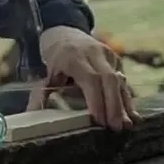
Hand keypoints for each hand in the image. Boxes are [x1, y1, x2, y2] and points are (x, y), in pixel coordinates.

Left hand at [26, 26, 140, 131]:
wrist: (67, 35)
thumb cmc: (57, 60)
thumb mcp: (47, 74)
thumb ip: (42, 94)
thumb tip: (31, 115)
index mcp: (74, 57)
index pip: (91, 79)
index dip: (97, 100)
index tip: (99, 120)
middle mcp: (94, 54)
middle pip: (110, 79)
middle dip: (114, 105)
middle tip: (116, 128)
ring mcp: (108, 55)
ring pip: (120, 80)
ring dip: (124, 104)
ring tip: (127, 125)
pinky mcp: (117, 60)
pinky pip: (124, 81)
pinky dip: (127, 99)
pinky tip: (132, 116)